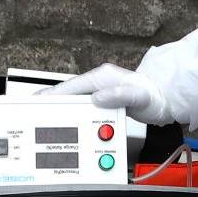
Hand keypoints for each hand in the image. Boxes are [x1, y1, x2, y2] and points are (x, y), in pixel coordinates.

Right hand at [45, 64, 172, 124]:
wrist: (164, 99)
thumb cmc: (153, 96)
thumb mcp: (137, 96)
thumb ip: (118, 96)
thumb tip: (97, 98)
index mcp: (101, 77)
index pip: (71, 86)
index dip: (53, 94)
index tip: (39, 100)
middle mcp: (98, 82)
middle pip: (68, 92)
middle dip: (51, 99)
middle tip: (33, 107)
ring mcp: (100, 91)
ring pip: (75, 100)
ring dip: (60, 107)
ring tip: (43, 114)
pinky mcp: (104, 101)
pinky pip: (83, 107)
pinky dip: (73, 113)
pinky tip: (66, 119)